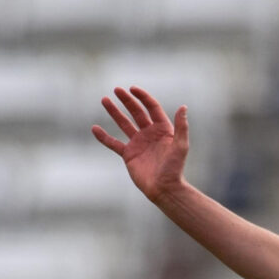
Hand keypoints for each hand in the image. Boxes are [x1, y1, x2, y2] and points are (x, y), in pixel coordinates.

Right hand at [93, 87, 189, 206]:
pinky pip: (113, 143)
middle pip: (136, 112)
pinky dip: (104, 137)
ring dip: (114, 112)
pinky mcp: (128, 154)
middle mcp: (150, 134)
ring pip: (124, 123)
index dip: (143, 97)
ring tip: (104, 100)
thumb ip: (181, 126)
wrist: (164, 189)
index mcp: (163, 129)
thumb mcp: (180, 146)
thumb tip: (183, 107)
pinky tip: (94, 128)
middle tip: (116, 89)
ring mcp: (138, 143)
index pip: (152, 108)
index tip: (132, 89)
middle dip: (127, 100)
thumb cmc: (174, 168)